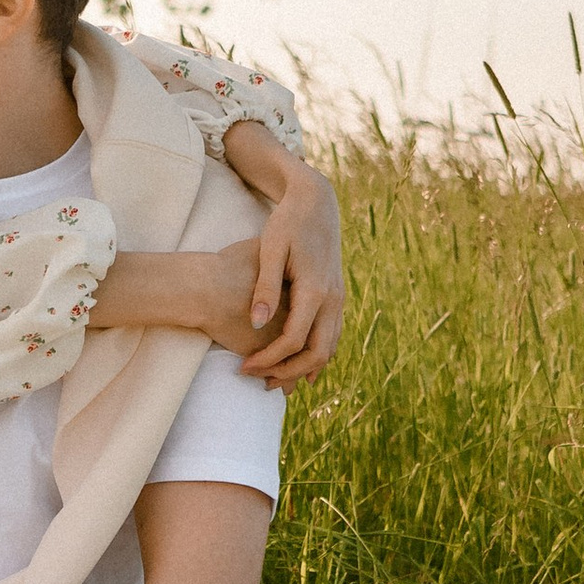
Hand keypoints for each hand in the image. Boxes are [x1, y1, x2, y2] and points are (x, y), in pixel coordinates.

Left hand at [232, 146, 344, 385]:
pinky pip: (331, 337)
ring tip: (274, 379)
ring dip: (303, 368)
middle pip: (317, 354)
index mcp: (315, 289)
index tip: (244, 366)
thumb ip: (264, 287)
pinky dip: (315, 355)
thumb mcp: (270, 250)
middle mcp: (333, 299)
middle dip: (288, 373)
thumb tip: (256, 323)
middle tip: (260, 381)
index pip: (294, 340)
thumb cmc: (287, 223)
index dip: (269, 359)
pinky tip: (296, 363)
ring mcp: (339, 299)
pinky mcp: (337, 297)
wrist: (316, 203)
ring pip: (329, 349)